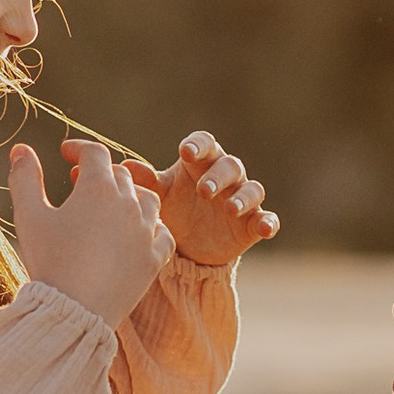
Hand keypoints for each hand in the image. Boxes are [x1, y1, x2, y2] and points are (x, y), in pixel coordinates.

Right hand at [8, 136, 170, 324]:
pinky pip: (162, 232)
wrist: (74, 312)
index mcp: (98, 188)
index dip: (79, 149)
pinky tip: (135, 233)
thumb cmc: (49, 263)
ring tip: (109, 206)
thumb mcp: (29, 217)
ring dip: (128, 196)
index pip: (94, 153)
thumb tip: (20, 149)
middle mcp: (129, 204)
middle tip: (79, 183)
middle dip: (99, 174)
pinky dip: (151, 227)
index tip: (66, 153)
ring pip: (146, 199)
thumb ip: (24, 178)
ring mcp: (146, 231)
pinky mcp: (155, 258)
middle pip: (120, 175)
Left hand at [148, 132, 277, 270]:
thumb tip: (125, 167)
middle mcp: (226, 178)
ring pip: (252, 190)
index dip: (198, 145)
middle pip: (230, 165)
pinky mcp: (252, 225)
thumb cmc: (175, 209)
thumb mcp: (159, 196)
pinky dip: (268, 222)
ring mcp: (242, 201)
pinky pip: (266, 219)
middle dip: (218, 176)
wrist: (188, 249)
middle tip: (203, 190)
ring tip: (230, 209)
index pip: (205, 144)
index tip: (186, 152)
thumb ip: (147, 182)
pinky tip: (265, 229)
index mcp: (201, 164)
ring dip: (243, 197)